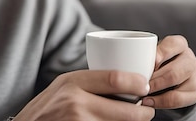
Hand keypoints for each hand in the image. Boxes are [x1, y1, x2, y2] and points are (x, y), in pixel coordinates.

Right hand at [13, 70, 154, 120]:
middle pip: (125, 110)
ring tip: (136, 119)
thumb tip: (125, 81)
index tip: (144, 86)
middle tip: (147, 111)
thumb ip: (89, 82)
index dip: (137, 83)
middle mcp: (76, 102)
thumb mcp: (64, 84)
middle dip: (143, 112)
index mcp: (73, 82)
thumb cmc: (48, 106)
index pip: (115, 79)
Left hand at [144, 35, 195, 108]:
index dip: (161, 53)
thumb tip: (123, 61)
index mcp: (179, 44)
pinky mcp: (195, 92)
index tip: (150, 62)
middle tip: (139, 84)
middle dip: (154, 79)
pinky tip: (149, 102)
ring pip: (177, 84)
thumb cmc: (157, 62)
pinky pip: (178, 99)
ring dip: (156, 89)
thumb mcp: (152, 53)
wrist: (172, 77)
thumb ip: (143, 54)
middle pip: (174, 70)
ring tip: (142, 93)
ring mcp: (195, 76)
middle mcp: (190, 59)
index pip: (173, 44)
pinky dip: (161, 102)